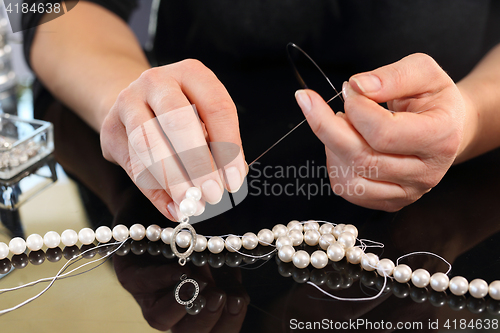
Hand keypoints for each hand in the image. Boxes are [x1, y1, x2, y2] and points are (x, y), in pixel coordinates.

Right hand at [100, 59, 245, 220]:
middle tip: (212, 194)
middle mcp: (157, 82)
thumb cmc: (182, 112)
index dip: (227, 145)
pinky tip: (173, 208)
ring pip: (149, 144)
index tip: (233, 179)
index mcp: (191, 73)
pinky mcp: (110, 129)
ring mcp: (127, 102)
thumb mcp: (206, 116)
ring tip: (192, 205)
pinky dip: (155, 192)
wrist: (136, 101)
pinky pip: (133, 165)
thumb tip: (231, 179)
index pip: (215, 106)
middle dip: (197, 163)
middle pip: (178, 120)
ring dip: (173, 181)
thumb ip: (220, 144)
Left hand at [295, 53, 470, 211]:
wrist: (446, 128)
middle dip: (327, 127)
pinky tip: (343, 142)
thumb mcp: (424, 71)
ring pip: (350, 179)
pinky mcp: (389, 201)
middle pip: (362, 159)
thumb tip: (357, 87)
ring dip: (331, 146)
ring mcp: (407, 192)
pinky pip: (346, 189)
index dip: (356, 108)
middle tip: (313, 102)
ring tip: (340, 122)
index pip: (384, 133)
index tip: (347, 88)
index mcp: (440, 138)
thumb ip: (393, 76)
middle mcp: (426, 173)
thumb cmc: (432, 98)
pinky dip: (334, 163)